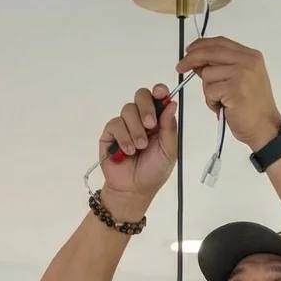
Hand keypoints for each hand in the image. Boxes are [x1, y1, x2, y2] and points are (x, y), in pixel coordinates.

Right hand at [98, 84, 180, 210]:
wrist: (133, 189)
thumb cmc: (154, 171)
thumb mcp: (169, 149)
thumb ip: (169, 127)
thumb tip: (171, 104)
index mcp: (158, 120)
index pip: (157, 97)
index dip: (158, 91)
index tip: (161, 94)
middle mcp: (140, 119)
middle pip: (140, 96)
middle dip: (146, 108)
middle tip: (150, 125)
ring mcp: (124, 125)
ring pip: (128, 110)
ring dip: (135, 129)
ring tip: (139, 147)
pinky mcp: (109, 134)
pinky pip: (115, 124)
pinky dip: (123, 137)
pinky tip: (127, 151)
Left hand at [176, 36, 280, 148]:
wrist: (263, 126)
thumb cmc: (250, 107)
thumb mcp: (237, 80)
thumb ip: (220, 68)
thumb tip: (197, 61)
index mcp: (250, 56)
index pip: (220, 42)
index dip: (201, 45)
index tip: (188, 51)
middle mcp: (248, 61)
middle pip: (211, 52)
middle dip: (191, 59)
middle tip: (180, 67)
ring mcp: (242, 73)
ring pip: (207, 74)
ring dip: (208, 90)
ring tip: (222, 100)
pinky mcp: (235, 87)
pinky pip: (209, 90)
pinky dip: (211, 101)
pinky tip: (224, 107)